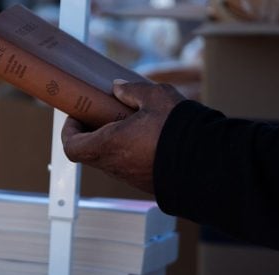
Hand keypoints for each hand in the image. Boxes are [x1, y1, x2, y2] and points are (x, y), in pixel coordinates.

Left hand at [61, 80, 184, 192]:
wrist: (209, 164)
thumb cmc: (179, 130)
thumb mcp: (156, 97)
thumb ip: (132, 91)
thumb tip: (118, 88)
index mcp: (109, 145)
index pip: (72, 146)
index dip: (69, 131)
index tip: (77, 117)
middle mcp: (115, 166)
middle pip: (89, 152)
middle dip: (91, 133)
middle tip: (102, 115)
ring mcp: (130, 178)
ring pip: (110, 160)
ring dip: (112, 142)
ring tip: (129, 123)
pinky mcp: (146, 184)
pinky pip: (129, 167)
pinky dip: (129, 152)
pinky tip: (147, 137)